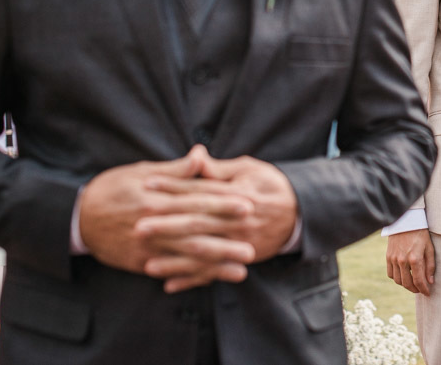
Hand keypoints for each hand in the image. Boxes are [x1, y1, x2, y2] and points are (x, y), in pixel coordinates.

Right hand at [78, 146, 254, 280]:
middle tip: (252, 238)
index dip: (223, 201)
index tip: (248, 203)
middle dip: (226, 234)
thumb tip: (201, 154)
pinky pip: (171, 270)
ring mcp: (147, 245)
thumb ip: (175, 169)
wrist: (77, 218)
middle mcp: (153, 221)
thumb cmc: (111, 189)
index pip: (196, 198)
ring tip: (242, 266)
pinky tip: (212, 279)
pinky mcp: (140, 262)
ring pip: (186, 253)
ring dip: (216, 261)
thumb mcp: (141, 172)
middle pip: (195, 228)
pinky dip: (192, 275)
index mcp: (157, 195)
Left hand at [139, 154, 299, 291]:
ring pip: (203, 253)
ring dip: (175, 260)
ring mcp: (239, 242)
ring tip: (148, 263)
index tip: (147, 184)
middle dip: (167, 226)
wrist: (301, 213)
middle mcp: (237, 220)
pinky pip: (213, 272)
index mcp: (236, 194)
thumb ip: (218, 169)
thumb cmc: (271, 185)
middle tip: (138, 227)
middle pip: (197, 224)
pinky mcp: (241, 258)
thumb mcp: (249, 169)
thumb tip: (196, 155)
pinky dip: (192, 280)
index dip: (173, 187)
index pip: (199, 190)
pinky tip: (169, 284)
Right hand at [385, 230, 433, 295]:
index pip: (419, 281)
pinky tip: (403, 276)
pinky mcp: (388, 256)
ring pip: (398, 281)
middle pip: (407, 284)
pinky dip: (397, 278)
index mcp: (415, 258)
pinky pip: (390, 273)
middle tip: (421, 290)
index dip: (424, 290)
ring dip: (405, 285)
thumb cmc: (421, 234)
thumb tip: (430, 281)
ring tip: (413, 283)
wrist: (406, 221)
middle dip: (415, 290)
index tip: (428, 293)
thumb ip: (430, 266)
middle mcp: (402, 260)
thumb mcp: (430, 248)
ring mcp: (394, 259)